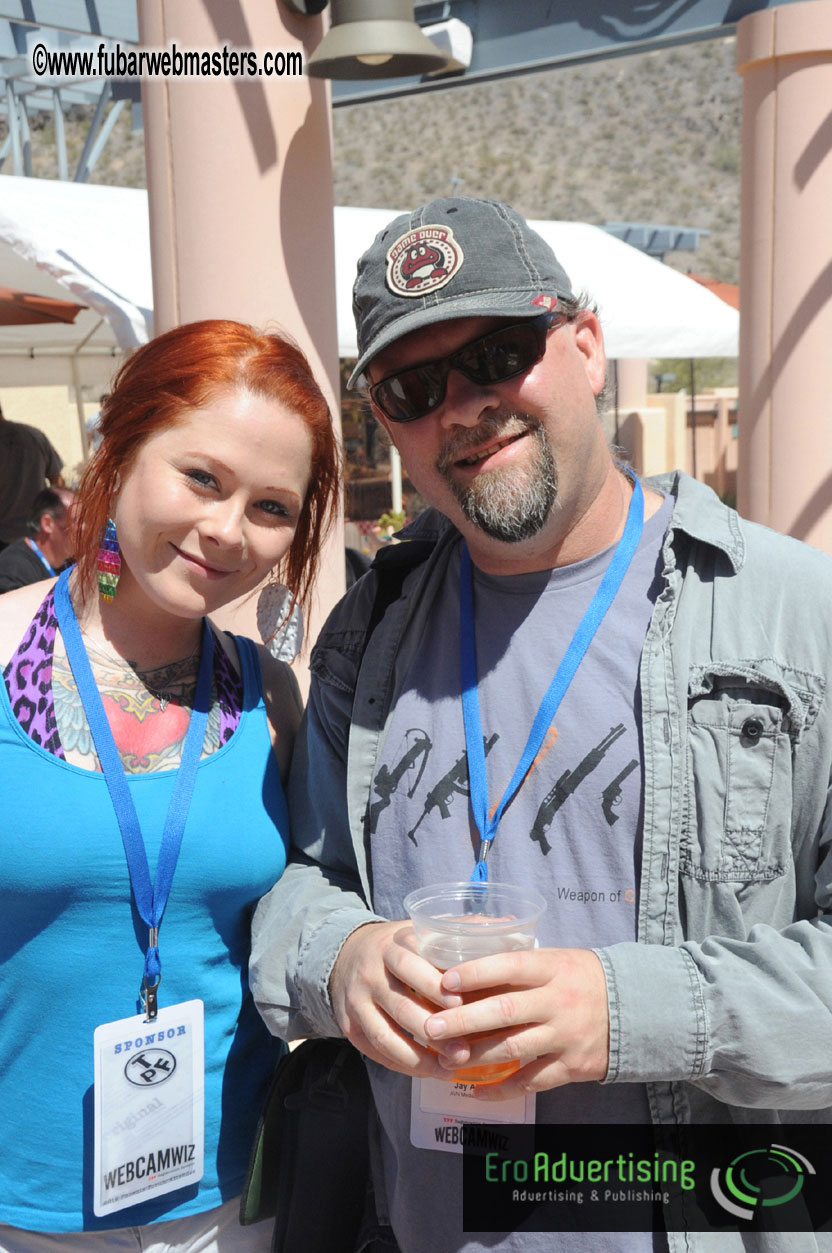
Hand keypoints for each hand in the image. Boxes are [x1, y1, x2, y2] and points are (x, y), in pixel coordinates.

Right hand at [329, 920, 463, 1076]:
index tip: (461, 1005)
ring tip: (448, 1069)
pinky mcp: (349, 1026)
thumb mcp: (424, 930)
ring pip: (385, 1035)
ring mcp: (357, 1001)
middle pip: (400, 1006)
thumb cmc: (402, 947)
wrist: (347, 954)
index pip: (410, 966)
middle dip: (434, 1032)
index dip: (434, 987)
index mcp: (392, 946)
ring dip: (418, 1058)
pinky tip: (428, 1071)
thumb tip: (509, 924)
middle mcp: (371, 973)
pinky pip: (376, 1051)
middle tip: (463, 1051)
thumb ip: (462, 930)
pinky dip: (402, 1066)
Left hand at [422, 947, 609, 1099]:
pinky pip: (532, 1081)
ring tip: (446, 1059)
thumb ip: (517, 967)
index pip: (509, 966)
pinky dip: (503, 1088)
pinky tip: (478, 1090)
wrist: (634, 1007)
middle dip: (464, 1019)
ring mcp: (566, 1035)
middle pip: (505, 1010)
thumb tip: (464, 970)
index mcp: (552, 968)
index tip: (444, 980)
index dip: (476, 973)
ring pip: (514, 1048)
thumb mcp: (555, 960)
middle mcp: (558, 1001)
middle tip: (432, 1026)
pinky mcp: (573, 1066)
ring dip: (476, 1056)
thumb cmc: (581, 978)